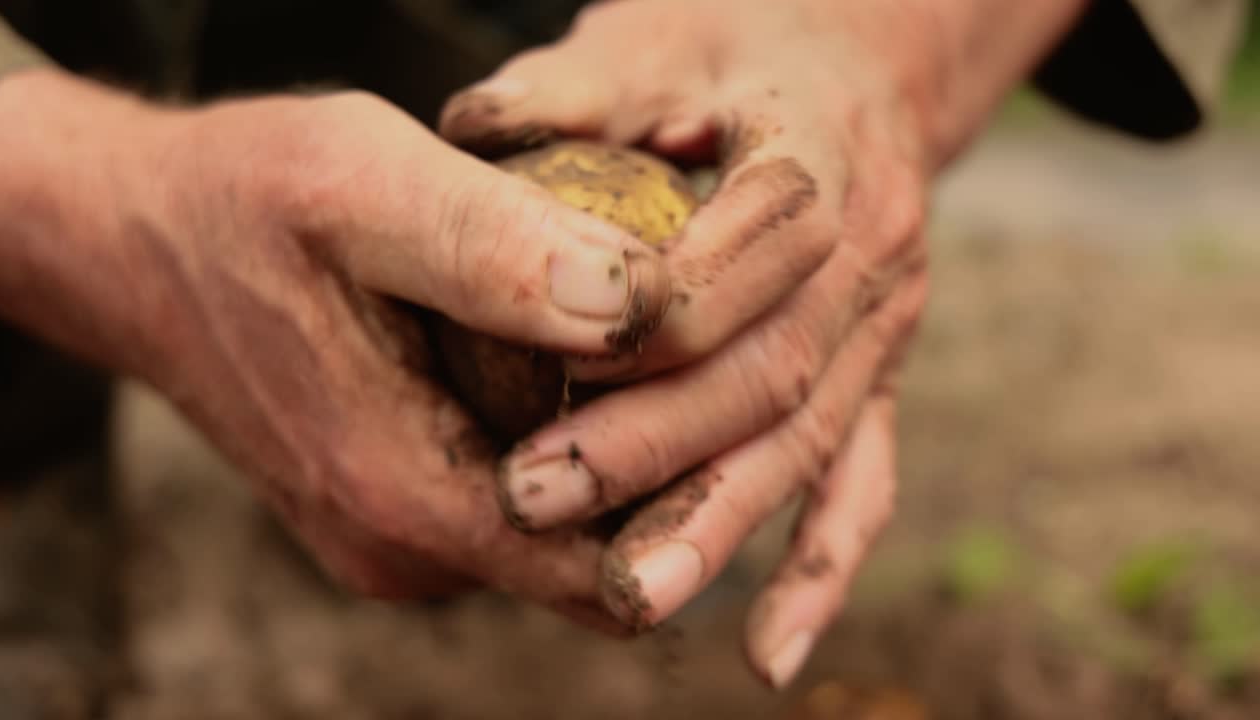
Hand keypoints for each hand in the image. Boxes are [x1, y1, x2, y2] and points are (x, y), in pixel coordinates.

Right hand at [0, 68, 674, 629]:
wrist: (136, 239)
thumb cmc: (245, 199)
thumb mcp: (365, 188)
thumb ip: (500, 252)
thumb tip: (638, 308)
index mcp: (404, 493)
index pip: (612, 568)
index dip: (700, 491)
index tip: (744, 394)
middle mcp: (403, 547)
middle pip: (599, 560)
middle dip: (676, 475)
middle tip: (727, 360)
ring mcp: (395, 538)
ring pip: (562, 537)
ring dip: (624, 460)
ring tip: (663, 353)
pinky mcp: (392, 511)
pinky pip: (513, 507)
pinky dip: (564, 450)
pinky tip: (578, 366)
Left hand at [440, 0, 1087, 686]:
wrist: (863, 65)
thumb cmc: (741, 45)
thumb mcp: (659, 34)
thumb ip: (575, 83)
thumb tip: (470, 125)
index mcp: (824, 160)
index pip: (750, 253)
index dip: (656, 314)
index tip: (549, 361)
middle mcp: (875, 259)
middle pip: (773, 371)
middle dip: (658, 444)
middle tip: (535, 497)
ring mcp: (885, 333)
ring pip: (810, 446)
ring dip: (722, 528)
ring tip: (633, 596)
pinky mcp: (877, 380)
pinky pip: (861, 484)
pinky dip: (817, 572)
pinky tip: (767, 655)